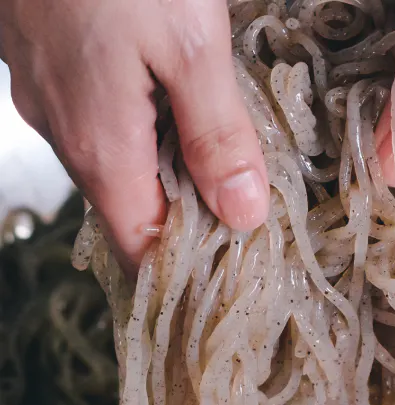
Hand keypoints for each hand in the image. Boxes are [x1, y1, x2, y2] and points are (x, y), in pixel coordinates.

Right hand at [0, 0, 269, 272]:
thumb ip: (216, 137)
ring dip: (166, 175)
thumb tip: (241, 211)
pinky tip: (176, 112)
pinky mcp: (53, 67)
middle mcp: (66, 133)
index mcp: (103, 145)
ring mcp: (52, 98)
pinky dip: (143, 134)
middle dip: (185, 221)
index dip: (183, 266)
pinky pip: (101, 124)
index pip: (139, 244)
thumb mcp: (191, 50)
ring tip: (222, 167)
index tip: (233, 265)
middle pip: (129, 209)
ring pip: (116, 166)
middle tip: (243, 215)